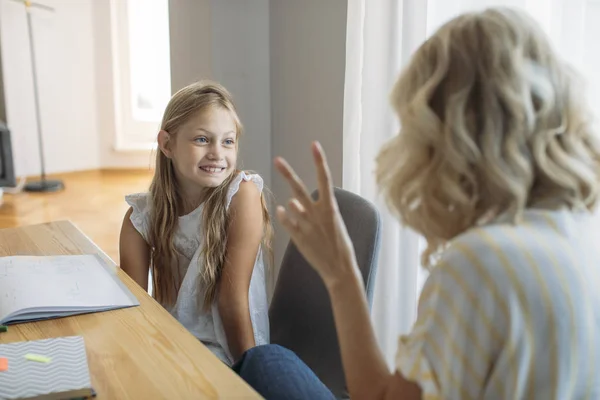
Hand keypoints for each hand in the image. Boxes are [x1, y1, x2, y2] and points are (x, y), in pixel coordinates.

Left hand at [274, 142, 359, 288]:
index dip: (319, 161)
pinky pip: (286, 221)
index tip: (314, 145)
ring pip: (292, 205)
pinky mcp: (298, 237)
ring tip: (299, 210)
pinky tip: (284, 213)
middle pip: (300, 189)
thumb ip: (311, 210)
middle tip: (277, 159)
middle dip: (288, 173)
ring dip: (292, 204)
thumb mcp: (332, 223)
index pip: (325, 179)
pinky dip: (284, 216)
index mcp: (331, 208)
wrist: (340, 269)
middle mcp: (317, 214)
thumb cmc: (339, 245)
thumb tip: (291, 201)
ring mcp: (306, 225)